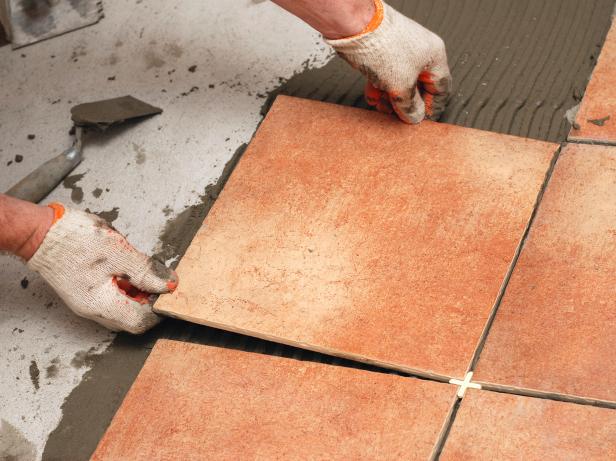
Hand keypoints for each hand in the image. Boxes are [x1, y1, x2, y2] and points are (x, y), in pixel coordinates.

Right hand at [27, 204, 177, 333]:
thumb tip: (168, 284)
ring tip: (144, 272)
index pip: (140, 321)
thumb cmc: (72, 239)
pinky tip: (128, 270)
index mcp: (101, 304)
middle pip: (131, 318)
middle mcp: (92, 310)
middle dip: (149, 302)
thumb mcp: (118, 251)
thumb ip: (146, 270)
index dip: (159, 308)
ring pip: (122, 308)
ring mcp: (86, 302)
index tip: (169, 290)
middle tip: (160, 281)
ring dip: (138, 294)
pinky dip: (125, 288)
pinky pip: (111, 298)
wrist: (39, 231)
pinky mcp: (84, 292)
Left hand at [325, 0, 451, 123]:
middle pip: (417, 86)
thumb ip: (410, 106)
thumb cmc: (384, 47)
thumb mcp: (401, 86)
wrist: (356, 27)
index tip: (422, 120)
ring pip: (399, 83)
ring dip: (391, 99)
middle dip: (406, 104)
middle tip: (399, 117)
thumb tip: (415, 117)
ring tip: (383, 108)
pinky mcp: (382, 53)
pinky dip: (380, 88)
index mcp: (433, 56)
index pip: (440, 87)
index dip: (432, 106)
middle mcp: (419, 52)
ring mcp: (400, 52)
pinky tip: (373, 98)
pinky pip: (385, 76)